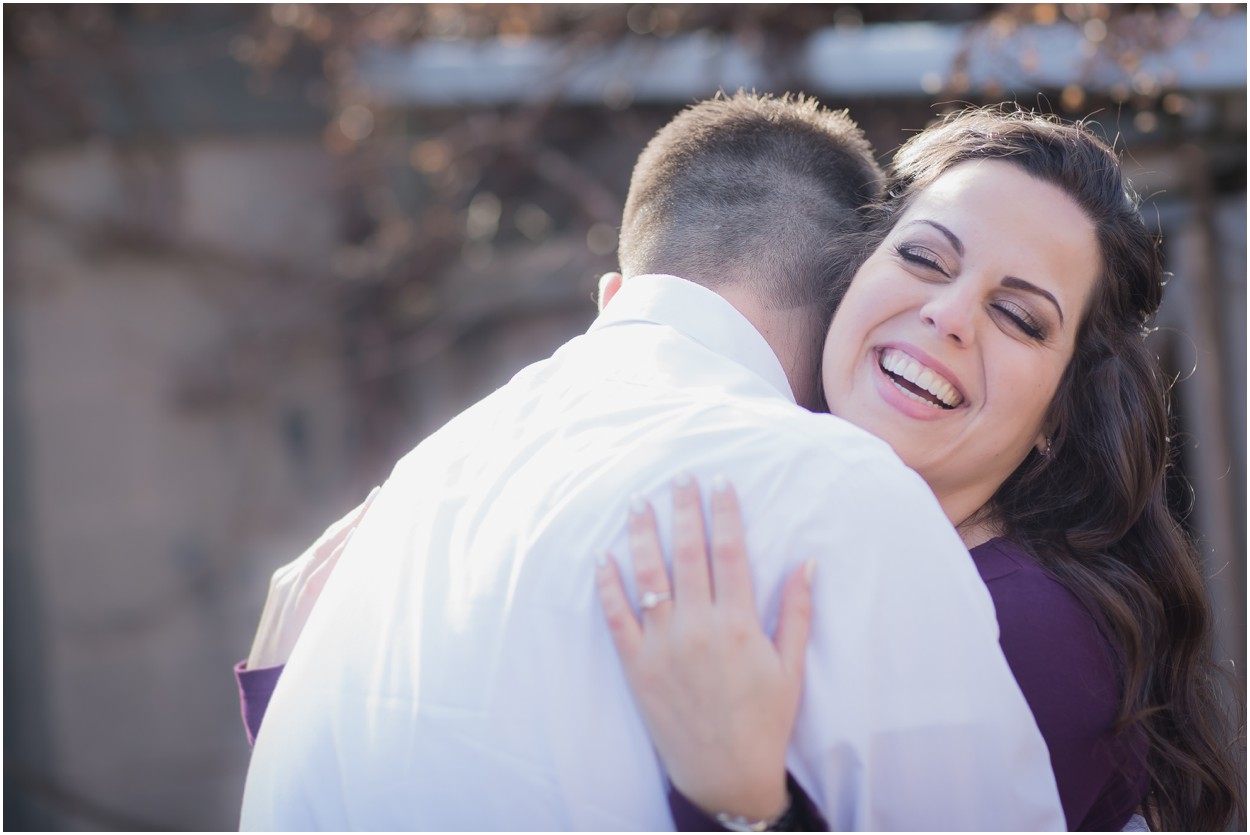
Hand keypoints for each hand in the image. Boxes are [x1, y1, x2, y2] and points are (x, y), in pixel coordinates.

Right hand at [245, 487, 378, 669]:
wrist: (264, 685)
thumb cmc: (295, 658)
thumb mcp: (312, 621)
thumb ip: (329, 600)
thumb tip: (363, 588)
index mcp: (293, 578)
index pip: (328, 543)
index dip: (352, 522)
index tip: (376, 502)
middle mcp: (290, 575)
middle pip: (329, 537)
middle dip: (357, 514)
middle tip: (384, 493)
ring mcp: (290, 585)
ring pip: (328, 547)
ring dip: (355, 525)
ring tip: (379, 505)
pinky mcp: (297, 599)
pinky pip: (324, 569)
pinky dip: (342, 551)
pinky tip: (361, 535)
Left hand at [595, 475, 814, 822]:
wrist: (726, 775)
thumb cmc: (765, 721)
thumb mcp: (792, 668)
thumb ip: (798, 612)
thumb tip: (808, 562)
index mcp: (739, 625)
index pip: (731, 553)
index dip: (725, 513)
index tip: (720, 481)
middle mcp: (699, 629)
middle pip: (688, 554)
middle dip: (684, 510)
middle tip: (678, 477)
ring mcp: (663, 647)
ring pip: (648, 578)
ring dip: (642, 536)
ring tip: (637, 503)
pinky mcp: (637, 667)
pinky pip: (617, 618)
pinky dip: (608, 586)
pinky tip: (602, 557)